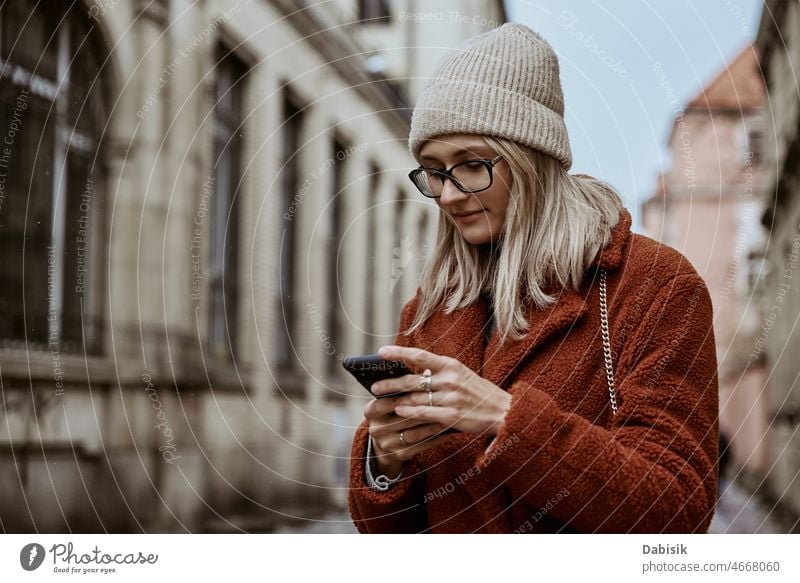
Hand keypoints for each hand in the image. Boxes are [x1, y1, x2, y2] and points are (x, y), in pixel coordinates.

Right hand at [364, 390, 457, 477]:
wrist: (388, 442)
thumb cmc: (395, 412)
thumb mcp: (391, 399)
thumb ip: (403, 387)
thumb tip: (427, 371)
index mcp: (371, 411)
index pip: (384, 401)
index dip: (402, 393)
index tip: (422, 385)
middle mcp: (376, 429)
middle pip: (402, 416)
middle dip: (423, 407)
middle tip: (442, 398)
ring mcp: (387, 443)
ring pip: (414, 431)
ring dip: (433, 423)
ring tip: (450, 414)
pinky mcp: (400, 454)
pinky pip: (422, 445)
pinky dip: (437, 437)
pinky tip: (450, 430)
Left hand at [371, 345, 511, 435]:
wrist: (504, 412)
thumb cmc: (480, 393)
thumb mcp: (463, 374)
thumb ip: (440, 372)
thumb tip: (414, 371)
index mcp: (452, 365)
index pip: (420, 355)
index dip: (399, 353)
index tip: (381, 352)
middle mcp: (450, 379)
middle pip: (412, 380)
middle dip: (389, 383)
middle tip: (373, 387)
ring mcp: (451, 398)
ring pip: (415, 398)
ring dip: (394, 401)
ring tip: (379, 402)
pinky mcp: (452, 416)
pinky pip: (424, 413)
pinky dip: (409, 412)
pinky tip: (398, 412)